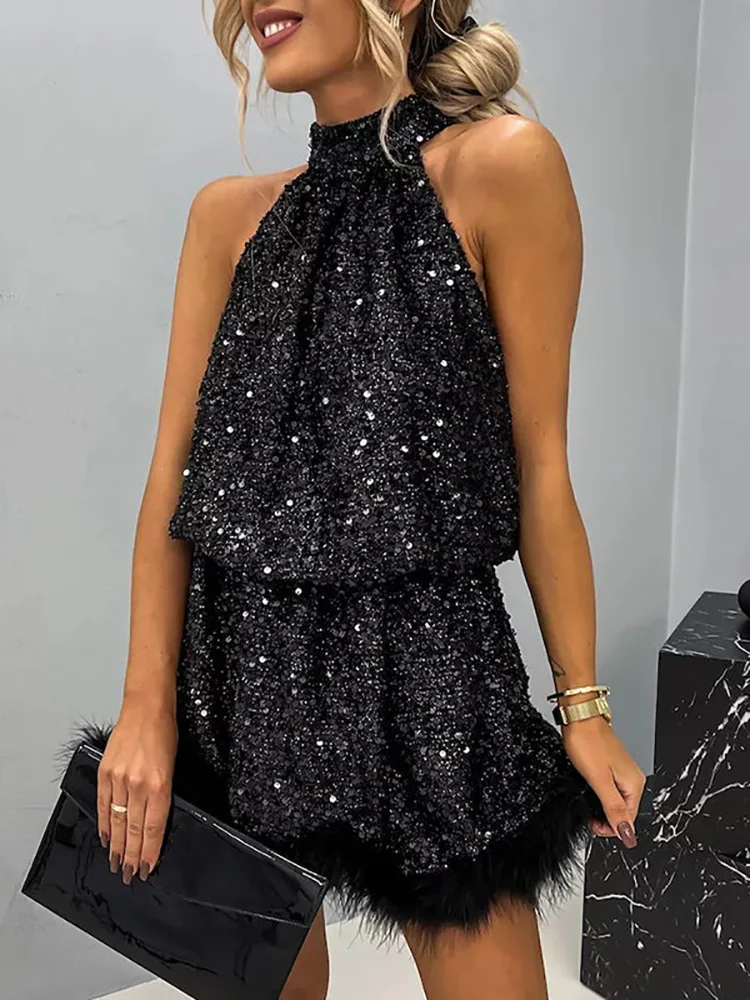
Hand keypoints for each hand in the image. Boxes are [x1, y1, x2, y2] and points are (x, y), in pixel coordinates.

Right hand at [97, 696, 177, 883]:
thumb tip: (155, 822)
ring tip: (116, 864)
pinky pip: (102, 804)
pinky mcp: (105, 772)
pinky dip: (103, 823)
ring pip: (117, 821)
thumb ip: (163, 794)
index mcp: (160, 784)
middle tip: (129, 875)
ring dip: (116, 846)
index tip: (146, 868)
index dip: (149, 851)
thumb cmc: (164, 732)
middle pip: (133, 830)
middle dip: (131, 856)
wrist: (146, 707)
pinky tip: (105, 838)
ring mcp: (119, 778)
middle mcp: (138, 784)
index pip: (153, 828)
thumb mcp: (174, 765)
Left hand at [562, 715, 645, 846]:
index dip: (610, 828)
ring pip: (616, 801)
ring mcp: (623, 771)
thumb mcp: (599, 780)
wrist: (580, 716)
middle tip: (588, 815)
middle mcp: (633, 778)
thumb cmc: (588, 742)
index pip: (629, 820)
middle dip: (606, 819)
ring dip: (602, 807)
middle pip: (624, 812)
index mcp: (635, 784)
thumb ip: (613, 809)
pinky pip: (611, 789)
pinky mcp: (613, 766)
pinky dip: (600, 794)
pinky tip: (589, 788)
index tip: (593, 824)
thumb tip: (628, 834)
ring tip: (587, 801)